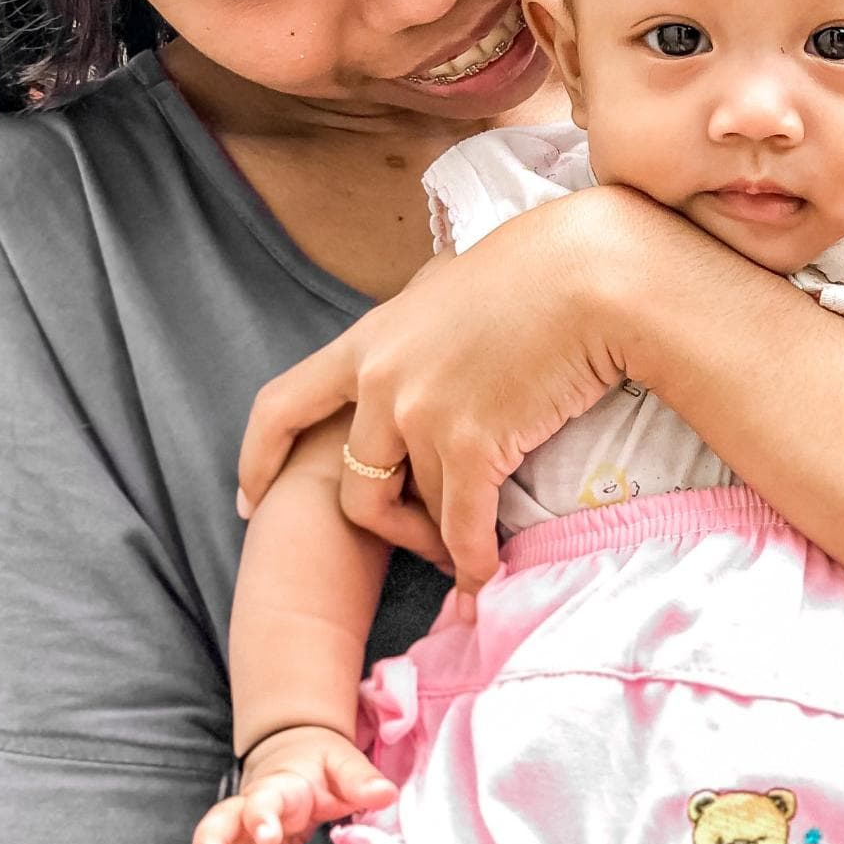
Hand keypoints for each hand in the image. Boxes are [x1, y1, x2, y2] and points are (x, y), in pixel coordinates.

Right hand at [189, 726, 394, 843]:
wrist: (298, 766)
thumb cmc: (320, 766)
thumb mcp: (342, 763)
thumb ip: (360, 779)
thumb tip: (386, 795)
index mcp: (278, 789)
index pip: (262, 799)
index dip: (261, 816)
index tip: (268, 836)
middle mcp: (251, 817)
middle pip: (218, 829)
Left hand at [237, 192, 637, 591]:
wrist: (592, 274)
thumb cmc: (541, 269)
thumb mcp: (452, 288)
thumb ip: (423, 319)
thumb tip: (427, 311)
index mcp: (368, 341)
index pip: (281, 406)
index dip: (258, 460)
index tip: (251, 500)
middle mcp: (380, 382)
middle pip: (353, 490)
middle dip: (390, 530)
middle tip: (426, 543)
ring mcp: (420, 413)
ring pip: (419, 512)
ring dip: (445, 547)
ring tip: (472, 561)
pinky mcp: (470, 443)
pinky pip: (462, 526)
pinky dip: (474, 561)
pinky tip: (489, 574)